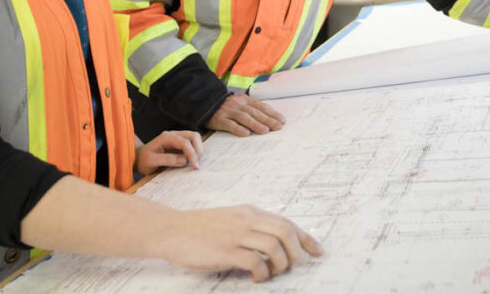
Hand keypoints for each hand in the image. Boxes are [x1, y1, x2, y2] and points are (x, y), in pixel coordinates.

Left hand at [136, 130, 202, 175]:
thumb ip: (167, 159)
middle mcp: (173, 135)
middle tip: (196, 164)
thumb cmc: (143, 161)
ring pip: (194, 138)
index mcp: (165, 137)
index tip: (195, 166)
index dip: (191, 153)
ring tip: (194, 163)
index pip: (184, 142)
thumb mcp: (151, 161)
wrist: (139, 160)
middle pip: (193, 136)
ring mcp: (177, 138)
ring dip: (198, 150)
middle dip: (198, 149)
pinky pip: (192, 144)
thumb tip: (184, 160)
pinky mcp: (179, 144)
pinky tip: (192, 161)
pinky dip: (195, 151)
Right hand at [161, 205, 322, 281]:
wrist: (171, 230)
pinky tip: (255, 278)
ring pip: (275, 246)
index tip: (318, 251)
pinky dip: (262, 272)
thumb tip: (274, 242)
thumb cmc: (199, 228)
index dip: (306, 238)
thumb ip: (250, 226)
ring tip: (272, 273)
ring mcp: (236, 235)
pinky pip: (255, 262)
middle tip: (292, 267)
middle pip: (286, 232)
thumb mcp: (230, 219)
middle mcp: (247, 220)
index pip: (287, 222)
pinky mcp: (226, 251)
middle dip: (297, 252)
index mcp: (250, 212)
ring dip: (281, 264)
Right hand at [206, 94, 285, 136]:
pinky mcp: (219, 119)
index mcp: (245, 100)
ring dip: (255, 124)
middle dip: (267, 120)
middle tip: (278, 127)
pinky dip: (238, 129)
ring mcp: (228, 111)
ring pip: (244, 118)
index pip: (261, 106)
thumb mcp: (240, 103)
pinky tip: (246, 134)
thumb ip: (252, 108)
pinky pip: (229, 124)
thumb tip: (269, 118)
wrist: (205, 102)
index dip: (272, 113)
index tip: (282, 120)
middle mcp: (238, 104)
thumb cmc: (227, 107)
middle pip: (255, 112)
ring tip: (265, 131)